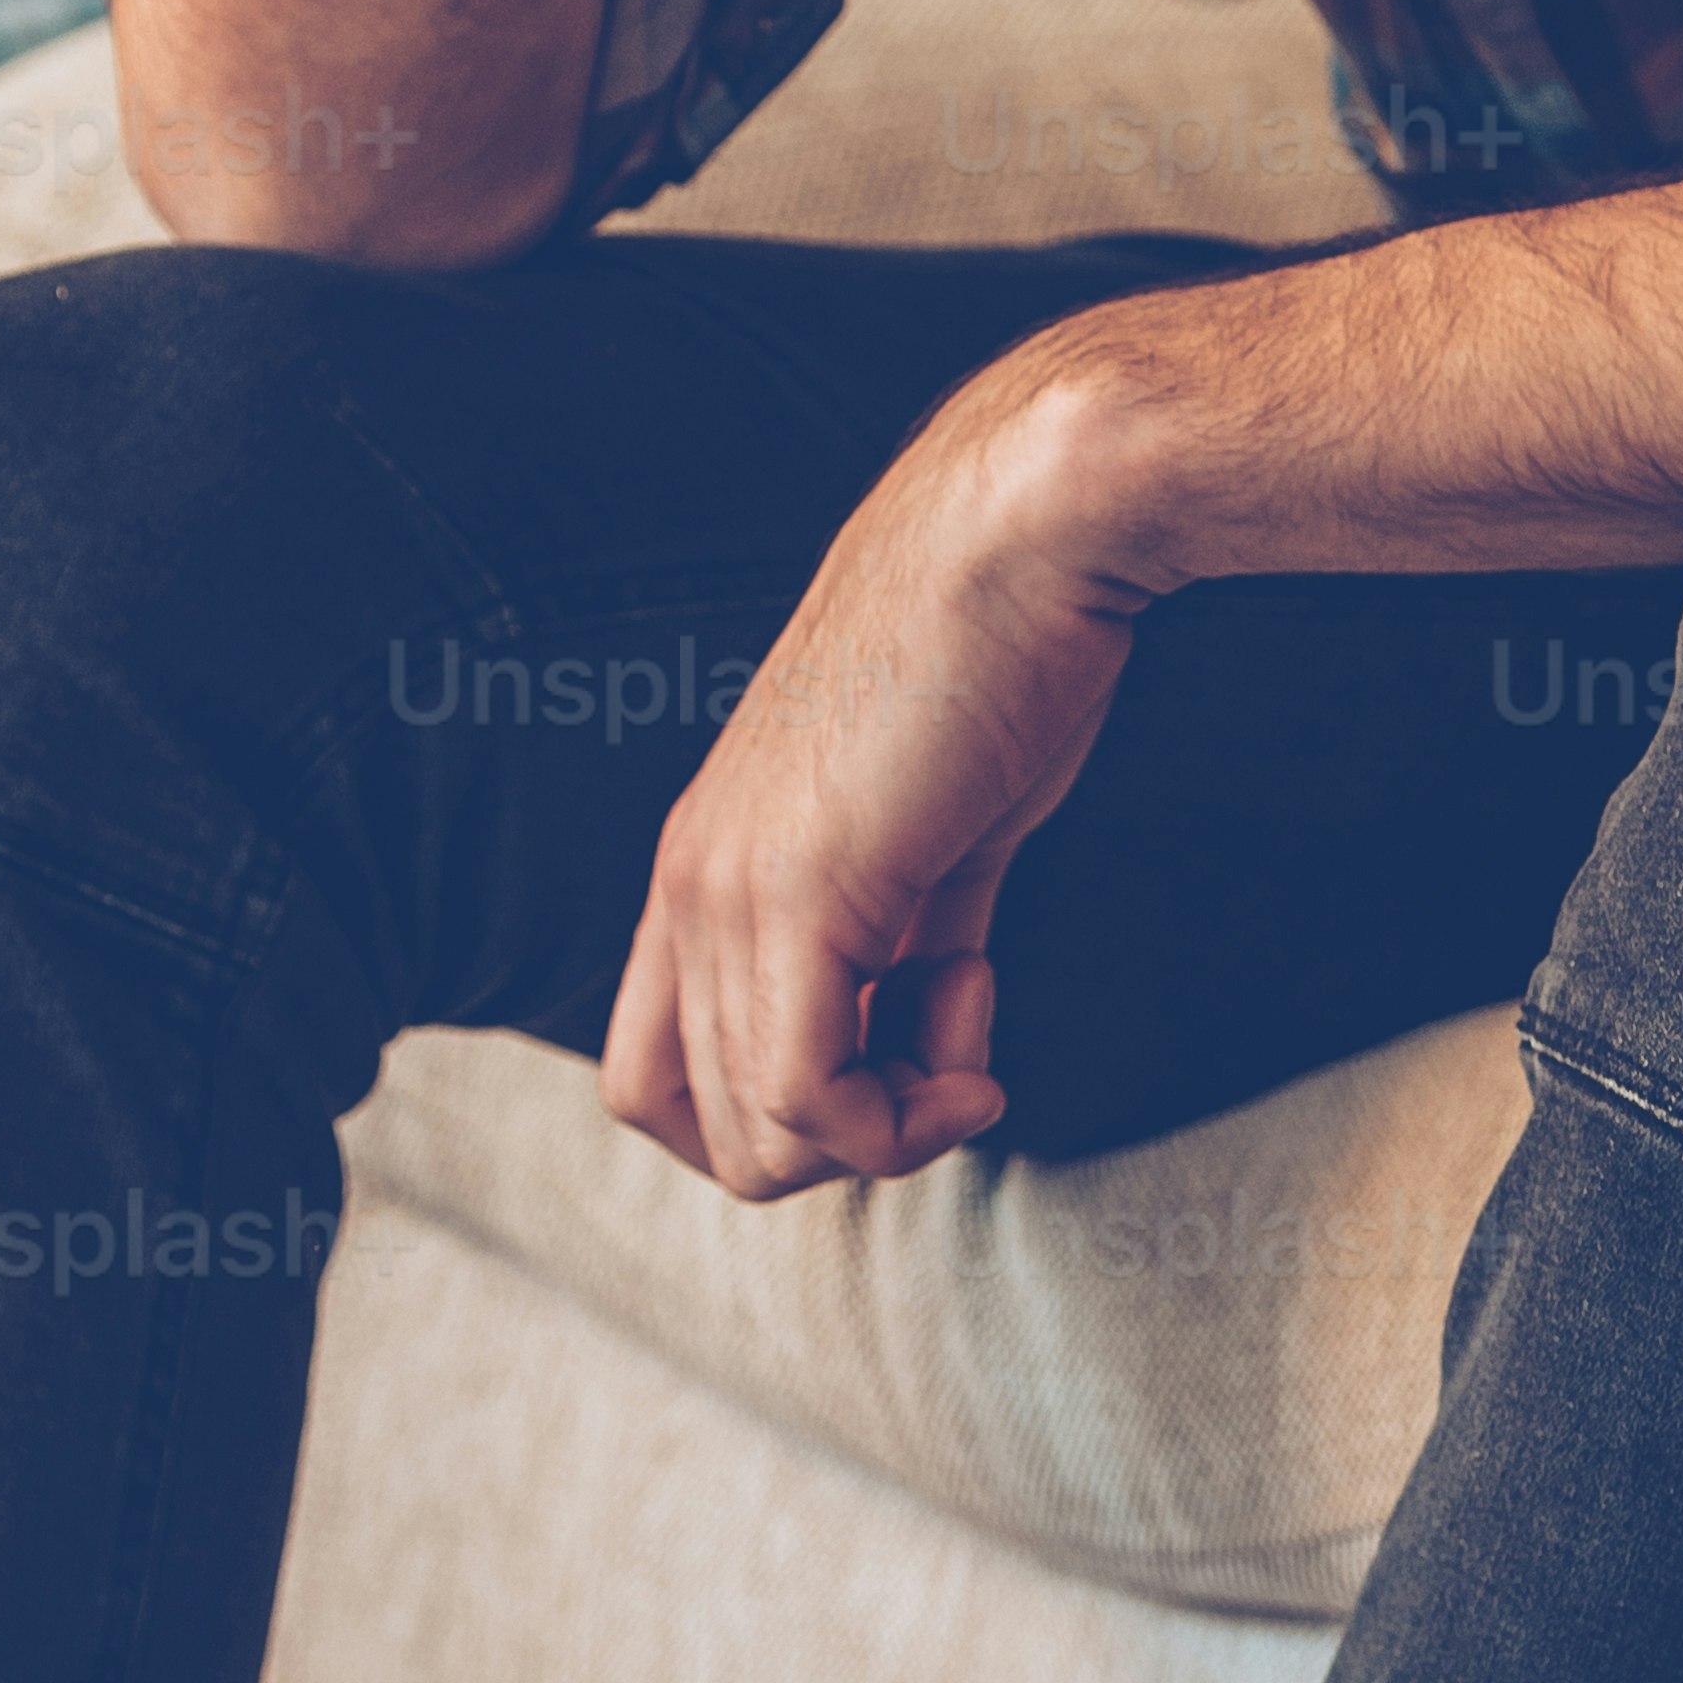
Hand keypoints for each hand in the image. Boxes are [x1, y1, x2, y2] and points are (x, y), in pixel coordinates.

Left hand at [603, 382, 1164, 1199]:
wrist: (1024, 543)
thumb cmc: (999, 662)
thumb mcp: (938, 835)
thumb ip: (912, 938)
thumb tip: (930, 1038)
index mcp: (704, 862)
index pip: (658, 1077)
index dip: (784, 1114)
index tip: (905, 1049)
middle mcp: (690, 885)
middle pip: (711, 1131)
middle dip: (849, 1139)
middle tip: (952, 1052)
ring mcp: (730, 891)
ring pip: (762, 1140)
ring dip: (892, 1129)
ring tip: (973, 1025)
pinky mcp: (800, 893)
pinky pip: (811, 1098)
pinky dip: (907, 1119)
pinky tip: (978, 1050)